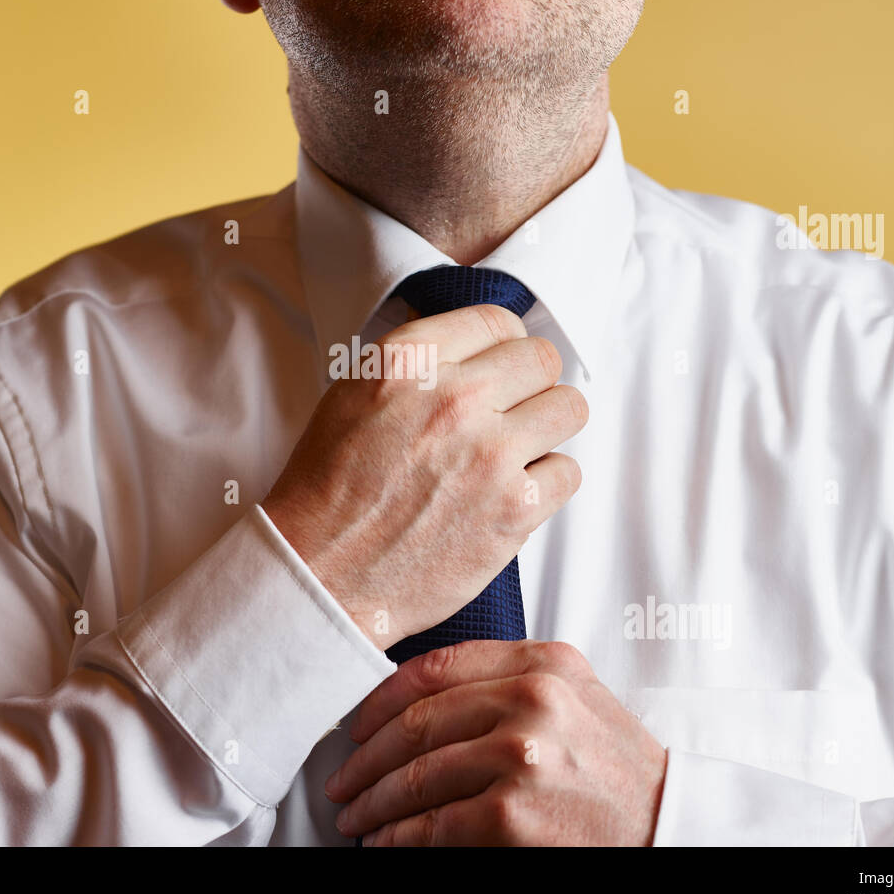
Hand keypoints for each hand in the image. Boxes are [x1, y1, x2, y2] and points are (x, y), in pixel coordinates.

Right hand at [261, 305, 586, 650]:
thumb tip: (473, 342)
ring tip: (515, 452)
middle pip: (542, 359)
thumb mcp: (352, 394)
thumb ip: (417, 361)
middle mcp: (453, 399)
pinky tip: (510, 494)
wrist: (323, 574)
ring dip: (546, 429)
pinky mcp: (515, 509)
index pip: (497, 320)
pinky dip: (545, 485)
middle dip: (530, 384)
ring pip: (569, 409)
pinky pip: (567, 472)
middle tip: (509, 413)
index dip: (503, 346)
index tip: (499, 370)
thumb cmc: (331, 488)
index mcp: (408, 362)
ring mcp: (490, 454)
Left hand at [325, 639, 667, 844]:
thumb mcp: (573, 697)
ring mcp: (521, 755)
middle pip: (416, 723)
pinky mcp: (512, 813)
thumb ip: (507, 682)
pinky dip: (399, 838)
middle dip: (365, 758)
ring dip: (374, 802)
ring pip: (417, 776)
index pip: (435, 668)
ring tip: (356, 816)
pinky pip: (433, 824)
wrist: (668, 825)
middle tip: (342, 779)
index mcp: (541, 662)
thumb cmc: (616, 768)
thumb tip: (417, 703)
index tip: (356, 724)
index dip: (381, 699)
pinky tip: (387, 843)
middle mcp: (530, 699)